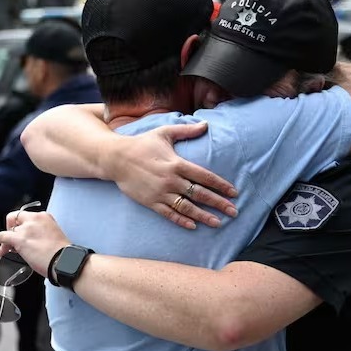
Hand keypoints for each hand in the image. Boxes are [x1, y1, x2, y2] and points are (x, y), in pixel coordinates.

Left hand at [0, 212, 70, 278]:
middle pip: (15, 220)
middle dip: (11, 229)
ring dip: (6, 241)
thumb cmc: (62, 254)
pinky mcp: (20, 239)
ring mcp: (27, 228)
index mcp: (44, 217)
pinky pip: (2, 236)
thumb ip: (40, 233)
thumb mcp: (52, 236)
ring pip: (9, 231)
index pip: (26, 217)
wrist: (64, 261)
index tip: (21, 234)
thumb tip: (28, 243)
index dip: (20, 226)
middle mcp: (35, 219)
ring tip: (5, 251)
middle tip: (11, 242)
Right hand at [107, 123, 238, 229]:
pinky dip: (182, 221)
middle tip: (234, 212)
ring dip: (204, 216)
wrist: (115, 158)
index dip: (221, 185)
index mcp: (177, 163)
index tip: (234, 193)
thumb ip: (186, 130)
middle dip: (218, 203)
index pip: (205, 176)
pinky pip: (169, 214)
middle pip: (200, 194)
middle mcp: (171, 180)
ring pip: (187, 207)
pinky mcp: (151, 202)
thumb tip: (206, 125)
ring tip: (218, 223)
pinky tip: (193, 226)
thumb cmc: (142, 144)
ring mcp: (161, 193)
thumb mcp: (164, 132)